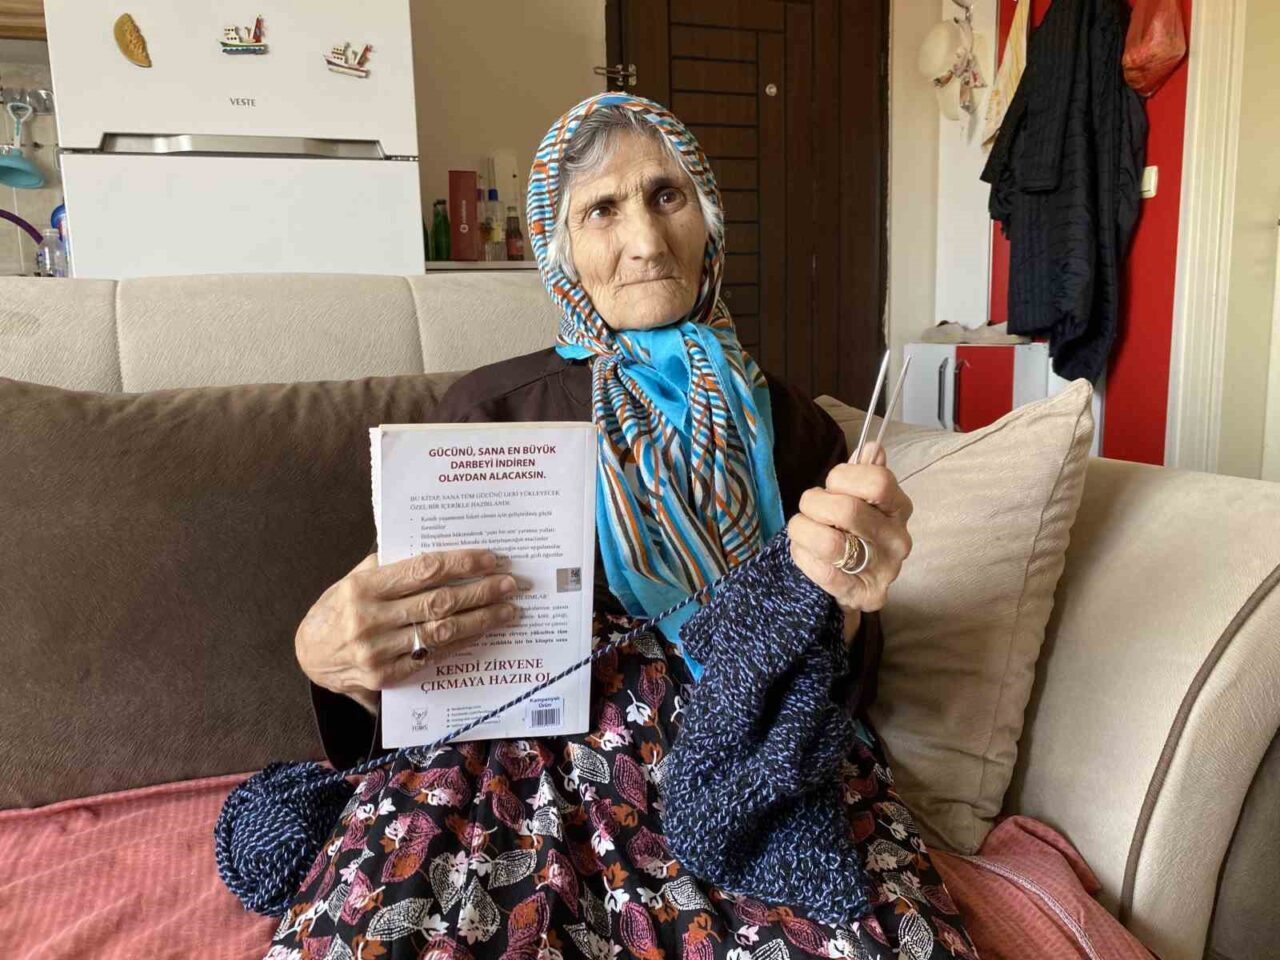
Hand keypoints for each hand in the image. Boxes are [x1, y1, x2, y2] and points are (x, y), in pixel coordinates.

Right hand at [296, 549, 521, 714]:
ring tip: (508, 609)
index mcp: (363, 587)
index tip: (491, 559)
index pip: (423, 570)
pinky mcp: (385, 677)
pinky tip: (483, 633)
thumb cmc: (337, 610)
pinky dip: (462, 644)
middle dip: (481, 591)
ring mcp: (378, 652)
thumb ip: (390, 566)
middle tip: (511, 584)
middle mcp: (369, 620)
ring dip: (481, 620)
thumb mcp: (353, 579)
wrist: (310, 657)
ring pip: (441, 632)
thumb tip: (439, 553)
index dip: (461, 563)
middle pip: (439, 602)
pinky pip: (433, 657)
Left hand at [787, 441, 912, 636]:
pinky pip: (822, 572)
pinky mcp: (865, 595)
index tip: (831, 484)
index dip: (842, 476)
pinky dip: (803, 556)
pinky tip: (804, 552)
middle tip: (809, 507)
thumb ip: (866, 472)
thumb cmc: (856, 531)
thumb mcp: (864, 499)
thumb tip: (872, 448)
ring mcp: (883, 570)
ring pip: (829, 543)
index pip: (877, 480)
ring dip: (802, 530)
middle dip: (814, 503)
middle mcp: (897, 539)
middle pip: (847, 510)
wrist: (859, 583)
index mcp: (899, 508)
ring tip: (802, 530)